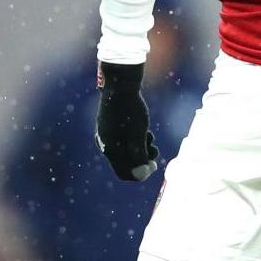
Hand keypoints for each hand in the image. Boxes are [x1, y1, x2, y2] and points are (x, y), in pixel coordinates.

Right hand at [95, 61, 159, 181]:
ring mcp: (105, 134)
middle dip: (142, 159)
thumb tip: (141, 175)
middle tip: (155, 150)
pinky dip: (134, 139)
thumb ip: (139, 156)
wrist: (120, 85)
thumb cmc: (131, 110)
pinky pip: (122, 140)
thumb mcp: (138, 135)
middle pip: (125, 163)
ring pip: (125, 150)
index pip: (124, 173)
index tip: (154, 165)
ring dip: (140, 148)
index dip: (141, 174)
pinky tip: (143, 129)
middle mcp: (104, 144)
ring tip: (150, 136)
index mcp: (110, 149)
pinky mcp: (108, 125)